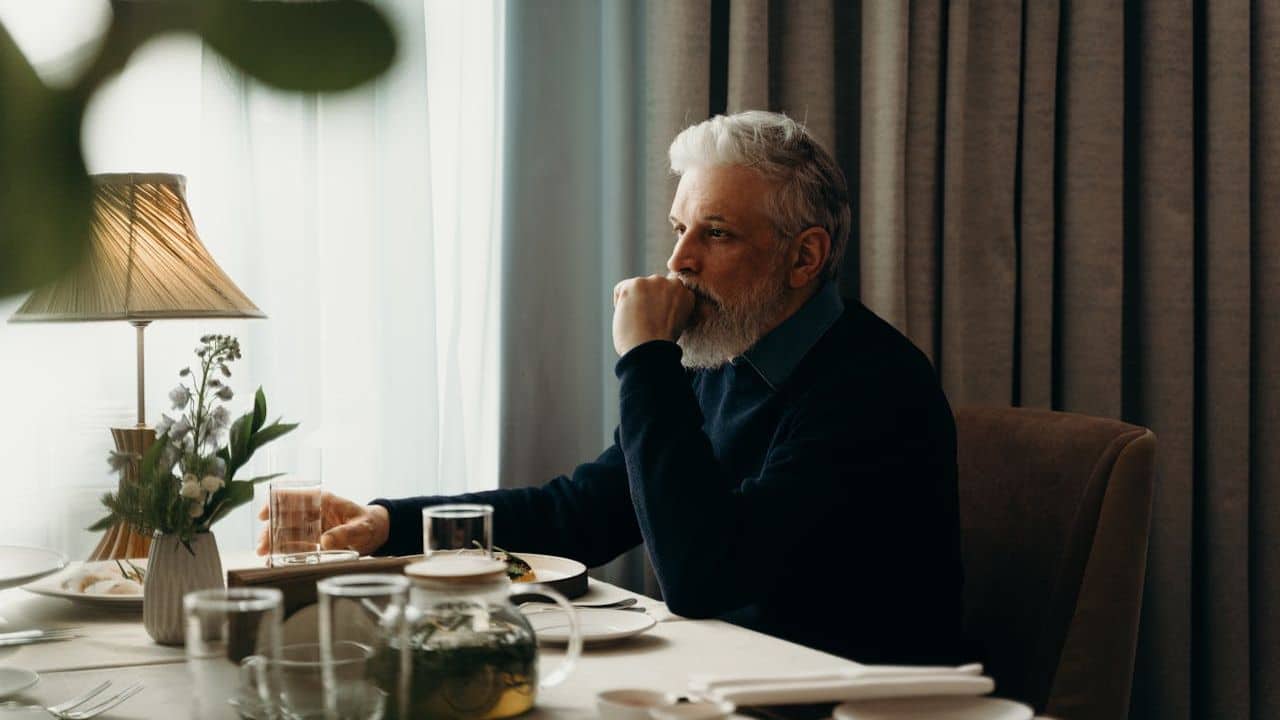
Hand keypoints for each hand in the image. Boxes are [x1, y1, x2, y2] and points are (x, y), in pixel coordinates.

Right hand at [256, 491, 390, 556]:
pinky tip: (275, 560)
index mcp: (324, 501)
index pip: (295, 496)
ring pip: (288, 532)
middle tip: (262, 546)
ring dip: (274, 541)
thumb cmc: (370, 524)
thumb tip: (324, 541)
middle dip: (271, 530)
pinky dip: (286, 552)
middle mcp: (315, 511)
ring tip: (263, 554)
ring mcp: (313, 526)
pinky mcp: (314, 540)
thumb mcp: (361, 528)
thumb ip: (345, 533)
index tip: (264, 515)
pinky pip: (297, 545)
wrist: (377, 533)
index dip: (276, 503)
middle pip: (286, 517)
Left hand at [612, 274, 695, 355]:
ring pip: (637, 287)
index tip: (656, 322)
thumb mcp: (675, 324)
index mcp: (687, 295)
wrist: (651, 350)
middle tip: (645, 322)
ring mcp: (655, 282)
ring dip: (633, 301)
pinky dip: (619, 304)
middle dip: (647, 301)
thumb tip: (652, 303)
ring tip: (636, 322)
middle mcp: (674, 284)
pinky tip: (627, 318)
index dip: (658, 308)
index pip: (668, 293)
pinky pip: (620, 289)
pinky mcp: (636, 284)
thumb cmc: (659, 346)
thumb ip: (669, 308)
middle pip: (652, 288)